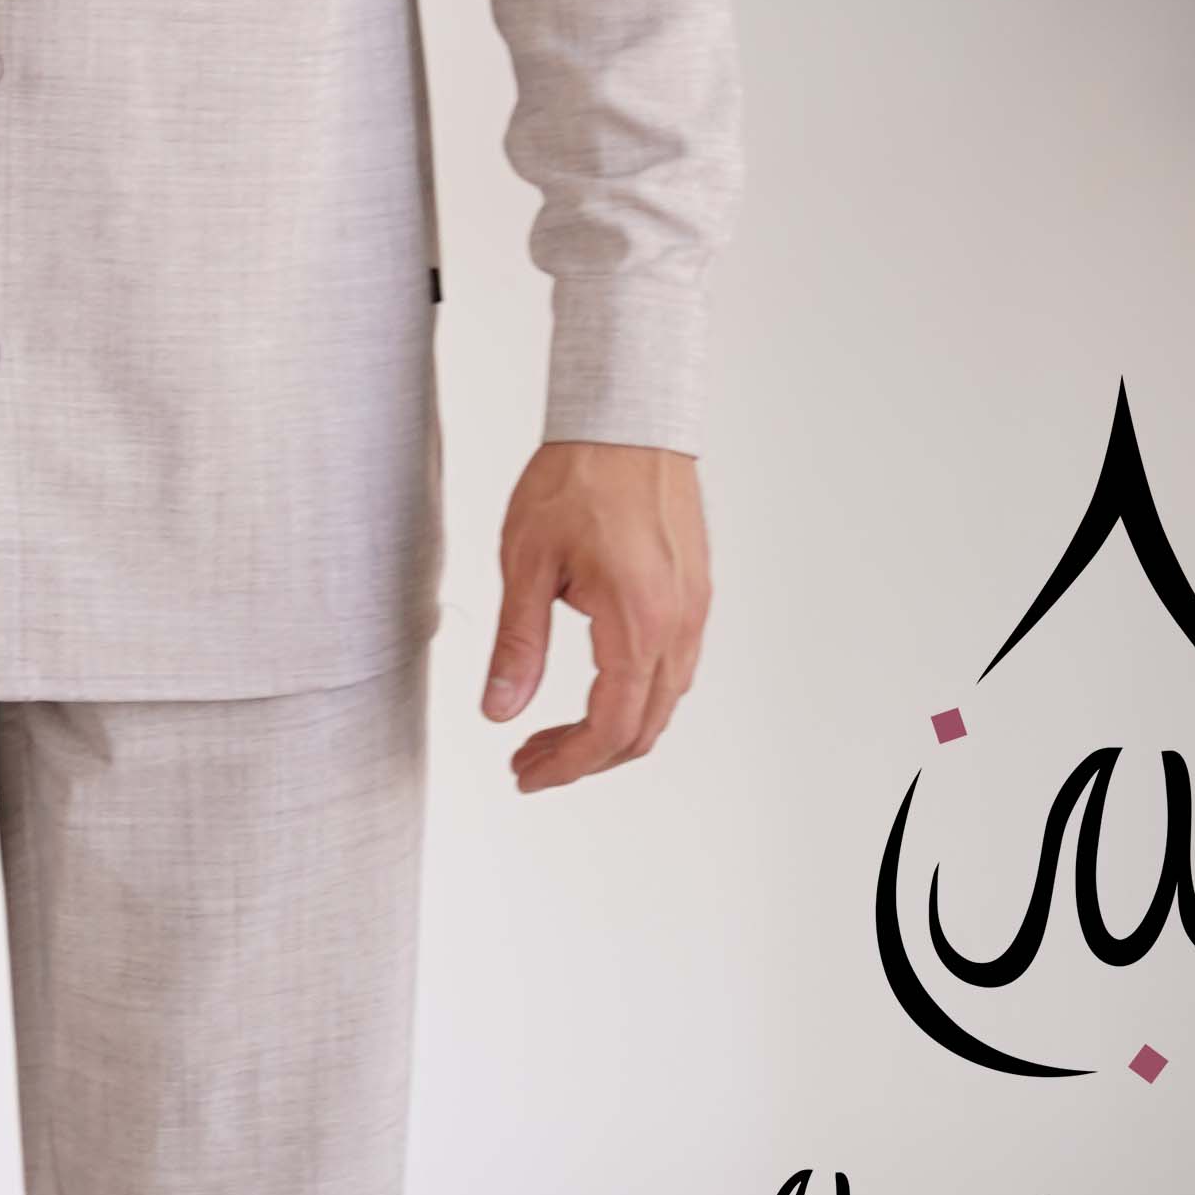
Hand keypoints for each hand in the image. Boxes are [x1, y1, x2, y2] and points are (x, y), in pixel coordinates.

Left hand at [481, 442, 710, 790]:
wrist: (627, 418)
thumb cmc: (578, 477)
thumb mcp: (527, 563)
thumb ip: (518, 646)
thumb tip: (499, 710)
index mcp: (637, 622)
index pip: (609, 727)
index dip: (567, 765)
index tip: (526, 776)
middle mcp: (678, 624)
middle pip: (642, 729)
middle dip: (585, 758)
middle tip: (528, 760)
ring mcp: (694, 610)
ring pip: (662, 703)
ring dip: (610, 729)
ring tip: (550, 730)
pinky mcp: (695, 593)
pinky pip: (674, 669)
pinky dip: (634, 696)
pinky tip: (592, 686)